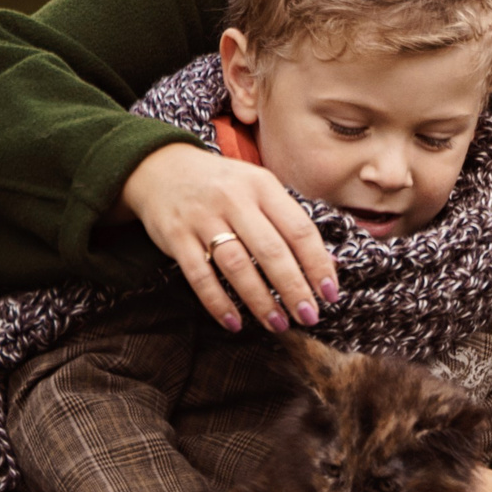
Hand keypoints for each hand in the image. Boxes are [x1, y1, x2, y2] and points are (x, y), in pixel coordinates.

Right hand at [119, 142, 337, 334]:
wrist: (161, 167)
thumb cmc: (223, 185)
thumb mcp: (259, 188)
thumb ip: (288, 220)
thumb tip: (328, 263)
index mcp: (263, 186)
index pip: (299, 229)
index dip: (318, 264)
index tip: (330, 293)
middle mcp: (234, 200)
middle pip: (271, 251)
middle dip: (293, 288)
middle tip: (309, 316)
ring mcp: (203, 218)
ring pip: (237, 265)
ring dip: (260, 300)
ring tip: (278, 324)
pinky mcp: (176, 237)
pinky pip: (200, 275)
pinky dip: (218, 302)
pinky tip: (235, 322)